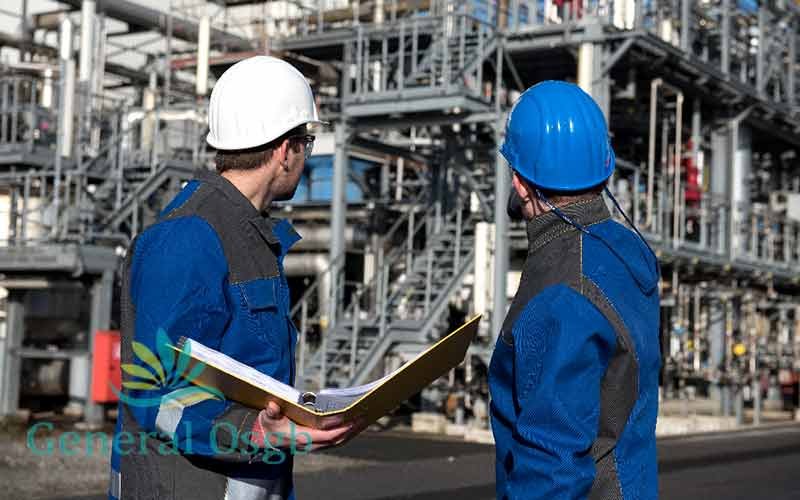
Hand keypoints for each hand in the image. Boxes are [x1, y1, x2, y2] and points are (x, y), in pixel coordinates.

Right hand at [250, 401, 366, 451]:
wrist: (265, 441)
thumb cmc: (268, 427)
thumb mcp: (267, 418)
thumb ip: (271, 412)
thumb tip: (273, 406)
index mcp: (302, 438)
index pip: (327, 436)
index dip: (340, 427)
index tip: (352, 418)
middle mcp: (312, 444)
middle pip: (338, 439)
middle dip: (352, 429)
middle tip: (365, 417)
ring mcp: (315, 445)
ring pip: (339, 441)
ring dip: (353, 432)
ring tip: (365, 420)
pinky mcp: (318, 443)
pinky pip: (336, 440)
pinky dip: (347, 433)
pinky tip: (355, 425)